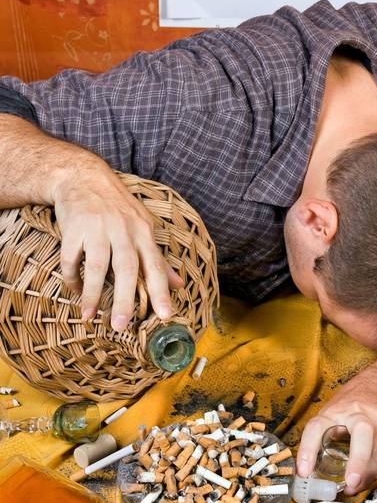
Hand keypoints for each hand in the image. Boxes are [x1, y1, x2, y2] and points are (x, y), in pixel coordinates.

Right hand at [53, 160, 182, 331]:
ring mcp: (97, 229)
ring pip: (96, 266)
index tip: (165, 316)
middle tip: (121, 325)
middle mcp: (123, 230)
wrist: (83, 177)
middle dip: (124, 299)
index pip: (155, 266)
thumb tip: (179, 285)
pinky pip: (71, 259)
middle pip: (126, 268)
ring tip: (90, 316)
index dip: (161, 291)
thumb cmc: (118, 207)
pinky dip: (72, 278)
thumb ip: (158, 258)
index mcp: (143, 232)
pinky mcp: (73, 229)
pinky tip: (76, 293)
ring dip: (92, 294)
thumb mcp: (143, 226)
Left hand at [297, 375, 376, 493]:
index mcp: (336, 410)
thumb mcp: (332, 411)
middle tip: (351, 482)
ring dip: (368, 474)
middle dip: (358, 460)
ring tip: (355, 485)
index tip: (304, 471)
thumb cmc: (353, 401)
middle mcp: (359, 412)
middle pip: (362, 432)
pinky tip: (372, 475)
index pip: (317, 427)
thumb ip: (323, 437)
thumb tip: (311, 470)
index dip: (308, 450)